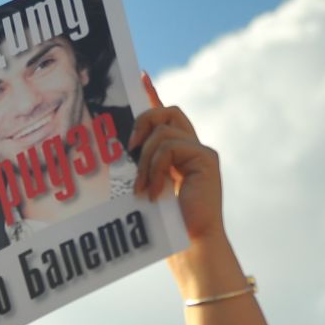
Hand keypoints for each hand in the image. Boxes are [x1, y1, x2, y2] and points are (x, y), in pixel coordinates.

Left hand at [130, 75, 223, 243]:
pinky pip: (171, 146)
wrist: (190, 248)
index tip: (139, 76)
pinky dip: (156, 168)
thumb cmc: (164, 227)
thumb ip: (137, 169)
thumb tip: (118, 154)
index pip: (164, 116)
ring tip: (142, 190)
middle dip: (143, 122)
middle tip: (128, 148)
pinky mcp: (206, 159)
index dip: (153, 94)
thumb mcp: (143, 191)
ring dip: (145, 160)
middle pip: (166, 113)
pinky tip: (155, 192)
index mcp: (176, 154)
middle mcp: (191, 148)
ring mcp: (201, 152)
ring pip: (164, 132)